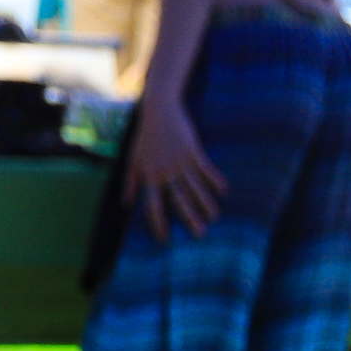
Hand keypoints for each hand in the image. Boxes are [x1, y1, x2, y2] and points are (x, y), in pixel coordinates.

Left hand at [127, 102, 224, 240]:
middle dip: (190, 218)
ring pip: (195, 187)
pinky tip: (223, 191)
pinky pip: (205, 168)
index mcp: (149, 177)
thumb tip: (126, 205)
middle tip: (200, 234)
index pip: (153, 206)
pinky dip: (215, 179)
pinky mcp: (193, 150)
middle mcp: (165, 172)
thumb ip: (130, 183)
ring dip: (206, 203)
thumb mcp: (133, 160)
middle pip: (179, 200)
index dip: (159, 223)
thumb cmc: (145, 138)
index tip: (165, 239)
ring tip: (214, 217)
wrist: (159, 111)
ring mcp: (180, 162)